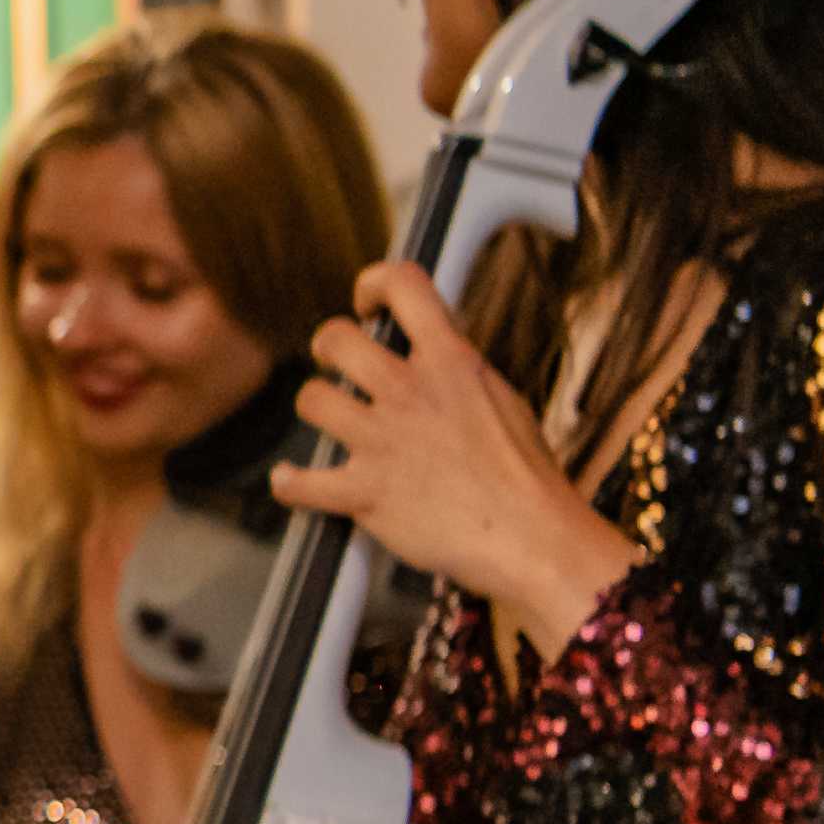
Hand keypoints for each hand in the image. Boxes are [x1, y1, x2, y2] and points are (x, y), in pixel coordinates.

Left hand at [274, 259, 641, 642]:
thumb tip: (434, 347)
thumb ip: (456, 371)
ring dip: (316, 409)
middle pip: (334, 338)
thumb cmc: (525, 477)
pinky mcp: (365, 492)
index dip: (374, 284)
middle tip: (338, 365)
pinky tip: (291, 481)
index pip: (403, 285)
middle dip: (328, 347)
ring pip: (311, 399)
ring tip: (332, 420)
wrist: (534, 539)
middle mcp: (411, 393)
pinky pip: (299, 483)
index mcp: (451, 363)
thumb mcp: (500, 400)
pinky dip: (290, 484)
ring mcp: (383, 441)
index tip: (368, 304)